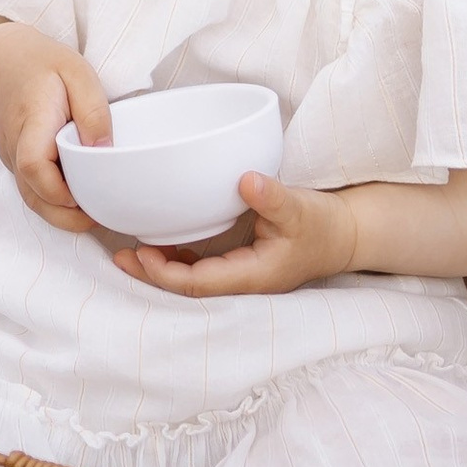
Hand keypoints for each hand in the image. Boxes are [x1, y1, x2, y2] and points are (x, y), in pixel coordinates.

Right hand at [0, 30, 113, 232]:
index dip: (59, 190)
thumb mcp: (77, 73)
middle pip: (33, 196)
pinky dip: (56, 203)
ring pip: (33, 200)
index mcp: (31, 121)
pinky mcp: (17, 164)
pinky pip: (34, 192)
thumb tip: (104, 152)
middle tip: (101, 217)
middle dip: (66, 217)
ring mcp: (11, 159)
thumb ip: (93, 111)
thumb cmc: (43, 64)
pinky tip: (81, 199)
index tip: (86, 196)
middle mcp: (14, 147)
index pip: (33, 165)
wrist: (3, 62)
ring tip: (96, 213)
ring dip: (62, 215)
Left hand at [115, 172, 358, 295]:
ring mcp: (241, 273)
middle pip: (188, 286)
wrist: (345, 234)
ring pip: (193, 277)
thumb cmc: (324, 225)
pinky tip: (164, 242)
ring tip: (130, 253)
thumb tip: (245, 180)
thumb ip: (273, 196)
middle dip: (154, 274)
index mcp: (253, 275)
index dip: (168, 272)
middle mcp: (242, 280)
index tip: (142, 253)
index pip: (200, 282)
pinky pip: (203, 265)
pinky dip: (180, 256)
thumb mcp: (300, 208)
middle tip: (120, 258)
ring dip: (163, 266)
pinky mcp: (242, 260)